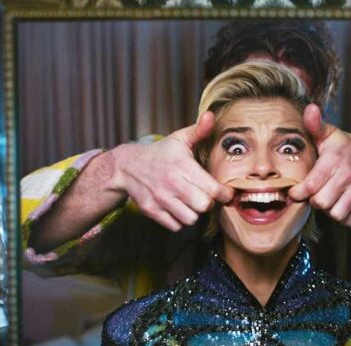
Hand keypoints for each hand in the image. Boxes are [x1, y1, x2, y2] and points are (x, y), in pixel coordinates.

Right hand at [110, 112, 232, 231]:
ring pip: (190, 219)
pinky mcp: (151, 211)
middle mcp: (171, 184)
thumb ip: (198, 130)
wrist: (126, 166)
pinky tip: (179, 208)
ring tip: (191, 203)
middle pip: (203, 206)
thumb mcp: (179, 139)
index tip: (223, 191)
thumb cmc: (160, 153)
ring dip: (194, 213)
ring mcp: (160, 199)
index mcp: (182, 166)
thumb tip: (211, 116)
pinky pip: (175, 226)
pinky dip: (180, 221)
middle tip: (205, 196)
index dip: (223, 193)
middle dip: (208, 203)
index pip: (213, 189)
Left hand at [288, 104, 350, 226]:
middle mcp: (348, 175)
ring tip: (328, 198)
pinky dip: (342, 216)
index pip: (310, 186)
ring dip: (328, 210)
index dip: (298, 193)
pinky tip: (339, 204)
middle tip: (314, 193)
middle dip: (314, 201)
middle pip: (321, 203)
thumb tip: (309, 109)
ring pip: (335, 214)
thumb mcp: (329, 134)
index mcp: (334, 160)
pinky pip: (350, 220)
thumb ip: (315, 125)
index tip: (295, 191)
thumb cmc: (344, 146)